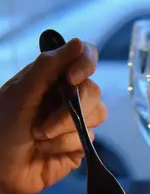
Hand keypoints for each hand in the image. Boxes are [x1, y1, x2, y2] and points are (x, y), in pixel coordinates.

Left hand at [0, 38, 105, 193]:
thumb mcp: (20, 92)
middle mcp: (67, 97)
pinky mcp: (81, 146)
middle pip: (93, 91)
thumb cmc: (1, 127)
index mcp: (51, 78)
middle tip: (42, 124)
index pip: (84, 58)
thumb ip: (49, 66)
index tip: (71, 79)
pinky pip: (88, 140)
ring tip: (39, 138)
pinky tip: (46, 150)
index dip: (85, 65)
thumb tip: (79, 43)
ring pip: (95, 116)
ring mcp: (76, 122)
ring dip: (64, 129)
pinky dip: (64, 144)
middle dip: (67, 110)